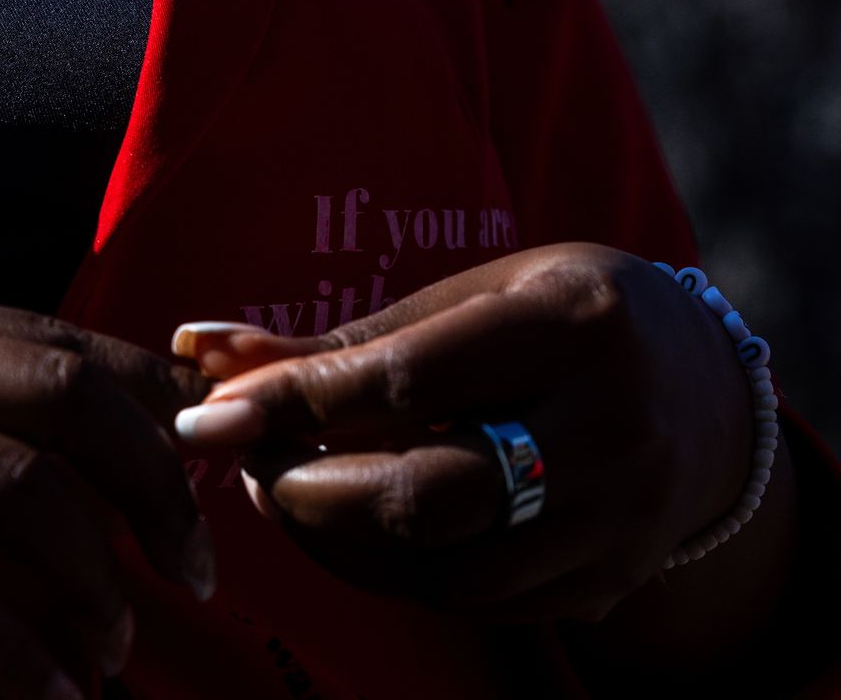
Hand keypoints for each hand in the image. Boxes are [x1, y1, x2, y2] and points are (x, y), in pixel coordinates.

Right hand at [0, 280, 213, 696]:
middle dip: (157, 483)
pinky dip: (17, 655)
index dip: (154, 400)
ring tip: (117, 649)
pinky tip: (48, 698)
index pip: (52, 337)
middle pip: (62, 394)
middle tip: (199, 568)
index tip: (215, 470)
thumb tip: (72, 462)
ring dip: (96, 583)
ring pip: (22, 491)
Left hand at [171, 242, 754, 622]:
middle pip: (428, 497)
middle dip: (307, 493)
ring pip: (447, 572)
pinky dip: (397, 572)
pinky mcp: (613, 579)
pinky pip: (478, 602)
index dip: (294, 402)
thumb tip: (198, 349)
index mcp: (575, 325)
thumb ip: (339, 337)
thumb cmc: (554, 319)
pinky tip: (356, 529)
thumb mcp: (467, 299)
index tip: (209, 414)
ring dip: (338, 544)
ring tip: (289, 495)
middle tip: (248, 467)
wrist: (702, 386)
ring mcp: (622, 518)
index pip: (408, 381)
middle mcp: (612, 428)